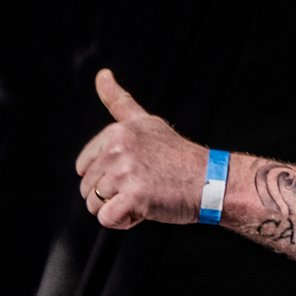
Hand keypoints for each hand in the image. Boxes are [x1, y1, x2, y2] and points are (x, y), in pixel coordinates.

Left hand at [76, 69, 208, 228]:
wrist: (211, 181)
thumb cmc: (180, 157)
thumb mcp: (147, 122)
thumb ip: (119, 101)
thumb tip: (101, 74)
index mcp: (116, 132)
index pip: (84, 167)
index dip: (107, 177)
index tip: (136, 172)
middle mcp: (118, 150)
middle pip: (87, 188)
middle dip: (112, 195)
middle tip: (144, 186)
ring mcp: (125, 173)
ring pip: (94, 205)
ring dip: (119, 209)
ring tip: (146, 197)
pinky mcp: (134, 196)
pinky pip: (107, 219)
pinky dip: (123, 221)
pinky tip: (144, 210)